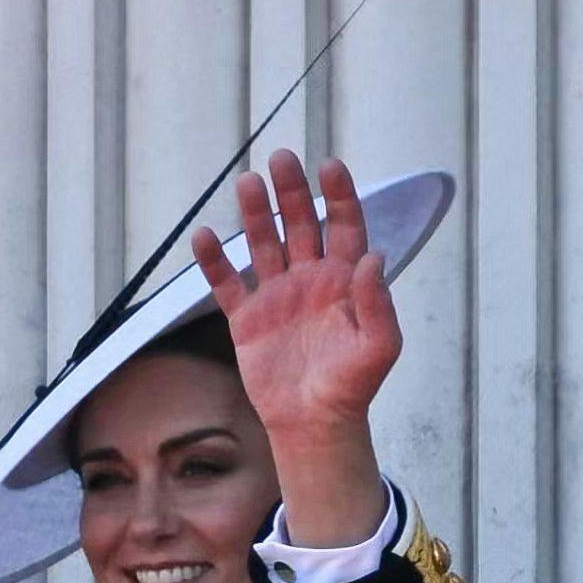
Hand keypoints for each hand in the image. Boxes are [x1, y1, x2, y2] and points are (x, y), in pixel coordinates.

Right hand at [190, 151, 395, 545]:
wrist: (315, 424)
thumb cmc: (353, 386)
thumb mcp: (379, 346)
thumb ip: (377, 302)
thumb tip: (373, 256)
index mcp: (345, 280)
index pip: (344, 225)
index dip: (339, 195)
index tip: (330, 166)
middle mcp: (309, 280)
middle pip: (300, 223)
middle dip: (292, 191)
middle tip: (282, 159)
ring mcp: (276, 297)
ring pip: (263, 244)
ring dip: (255, 214)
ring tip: (247, 184)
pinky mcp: (247, 320)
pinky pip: (226, 284)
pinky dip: (214, 262)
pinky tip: (203, 236)